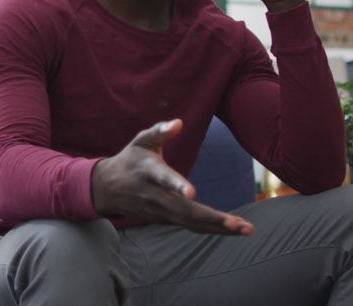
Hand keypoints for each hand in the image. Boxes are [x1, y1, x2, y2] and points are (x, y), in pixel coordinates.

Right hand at [91, 119, 254, 235]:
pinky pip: (190, 226)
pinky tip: (234, 229)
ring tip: (245, 229)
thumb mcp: (140, 141)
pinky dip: (212, 229)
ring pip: (190, 223)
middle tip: (237, 224)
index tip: (191, 193)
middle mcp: (154, 195)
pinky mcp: (165, 220)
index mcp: (148, 171)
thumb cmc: (130, 159)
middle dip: (211, 218)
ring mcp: (159, 211)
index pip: (163, 178)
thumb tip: (179, 123)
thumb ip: (159, 131)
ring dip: (218, 228)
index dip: (176, 184)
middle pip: (183, 210)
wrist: (106, 189)